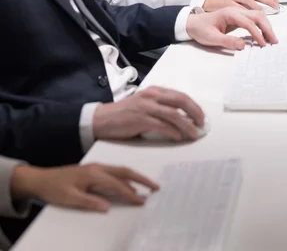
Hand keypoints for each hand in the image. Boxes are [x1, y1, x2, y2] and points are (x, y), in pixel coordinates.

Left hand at [11, 163, 158, 211]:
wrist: (42, 178)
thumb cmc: (55, 189)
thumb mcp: (70, 198)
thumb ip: (90, 202)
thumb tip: (108, 207)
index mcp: (93, 173)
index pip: (117, 184)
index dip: (131, 193)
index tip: (143, 201)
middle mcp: (98, 167)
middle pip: (124, 171)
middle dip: (141, 179)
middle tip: (155, 187)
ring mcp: (96, 167)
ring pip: (120, 170)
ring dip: (134, 178)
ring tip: (146, 186)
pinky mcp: (93, 170)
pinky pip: (114, 172)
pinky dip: (125, 178)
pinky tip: (128, 184)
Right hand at [93, 86, 204, 141]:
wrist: (101, 119)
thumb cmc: (124, 115)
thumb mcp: (144, 105)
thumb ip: (160, 107)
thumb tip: (181, 118)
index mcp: (154, 91)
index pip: (180, 95)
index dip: (194, 106)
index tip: (201, 116)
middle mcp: (152, 95)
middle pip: (181, 101)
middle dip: (195, 112)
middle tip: (202, 124)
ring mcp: (146, 106)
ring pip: (173, 114)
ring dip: (187, 125)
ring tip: (193, 134)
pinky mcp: (140, 119)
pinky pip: (162, 125)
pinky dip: (172, 132)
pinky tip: (178, 137)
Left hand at [187, 7, 277, 49]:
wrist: (192, 23)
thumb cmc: (201, 29)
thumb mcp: (212, 38)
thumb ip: (227, 41)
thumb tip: (242, 45)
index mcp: (229, 13)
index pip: (248, 22)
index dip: (257, 33)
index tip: (262, 44)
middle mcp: (235, 10)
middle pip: (257, 15)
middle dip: (267, 28)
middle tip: (274, 41)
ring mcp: (237, 11)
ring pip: (257, 14)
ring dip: (267, 25)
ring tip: (272, 38)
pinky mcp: (238, 16)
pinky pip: (253, 17)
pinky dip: (262, 24)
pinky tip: (264, 33)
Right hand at [203, 0, 278, 11]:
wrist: (204, 1)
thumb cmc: (219, 0)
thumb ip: (245, 0)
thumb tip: (260, 7)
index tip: (276, 1)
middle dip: (268, 0)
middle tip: (276, 6)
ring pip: (249, 0)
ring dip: (259, 7)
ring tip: (267, 13)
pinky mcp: (226, 4)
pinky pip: (240, 8)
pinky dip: (248, 13)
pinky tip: (253, 17)